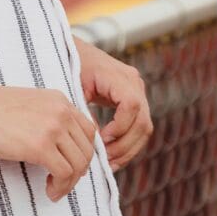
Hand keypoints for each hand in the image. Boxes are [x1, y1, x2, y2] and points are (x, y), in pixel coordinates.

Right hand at [0, 85, 98, 200]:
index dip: (83, 153)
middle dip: (78, 172)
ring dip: (70, 183)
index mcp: (60, 100)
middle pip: (86, 149)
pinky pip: (64, 172)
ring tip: (55, 190)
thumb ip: (50, 119)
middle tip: (63, 183)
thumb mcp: (31, 106)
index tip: (72, 167)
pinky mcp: (40, 146)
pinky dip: (60, 186)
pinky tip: (49, 190)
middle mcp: (62, 112)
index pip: (88, 130)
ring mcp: (53, 128)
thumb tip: (62, 149)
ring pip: (79, 163)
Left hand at [76, 40, 153, 171]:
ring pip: (145, 128)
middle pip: (142, 121)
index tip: (101, 139)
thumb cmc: (71, 68)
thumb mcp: (75, 89)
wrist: (74, 52)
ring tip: (108, 163)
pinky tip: (113, 155)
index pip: (131, 105)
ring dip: (128, 149)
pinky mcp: (135, 100)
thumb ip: (85, 113)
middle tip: (104, 160)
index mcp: (120, 76)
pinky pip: (139, 127)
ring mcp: (138, 91)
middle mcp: (134, 83)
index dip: (119, 127)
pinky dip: (128, 143)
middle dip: (124, 145)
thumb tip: (95, 141)